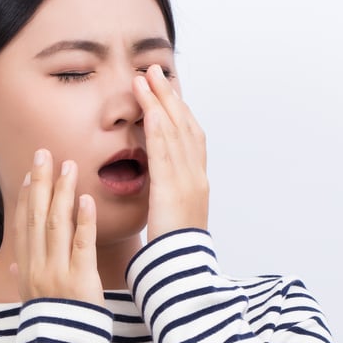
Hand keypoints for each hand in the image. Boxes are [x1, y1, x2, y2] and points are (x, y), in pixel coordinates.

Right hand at [11, 148, 104, 305]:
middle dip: (40, 183)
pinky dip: (83, 221)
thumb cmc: (53, 328)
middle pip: (36, 217)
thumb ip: (24, 278)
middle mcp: (38, 267)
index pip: (23, 226)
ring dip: (62, 193)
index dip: (26, 197)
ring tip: (69, 166)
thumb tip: (14, 263)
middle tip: (45, 153)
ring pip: (57, 225)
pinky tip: (86, 199)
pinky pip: (82, 246)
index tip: (30, 173)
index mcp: (27, 270)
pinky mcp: (81, 281)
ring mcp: (57, 273)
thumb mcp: (32, 302)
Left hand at [132, 64, 208, 239]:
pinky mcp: (173, 190)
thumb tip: (157, 184)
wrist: (183, 273)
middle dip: (171, 96)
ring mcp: (188, 181)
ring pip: (176, 132)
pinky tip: (150, 108)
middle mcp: (196, 176)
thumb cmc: (174, 252)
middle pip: (186, 126)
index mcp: (197, 182)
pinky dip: (159, 127)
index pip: (191, 137)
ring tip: (145, 76)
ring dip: (161, 101)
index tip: (167, 90)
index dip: (180, 110)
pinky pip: (166, 153)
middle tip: (156, 70)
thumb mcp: (171, 217)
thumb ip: (166, 195)